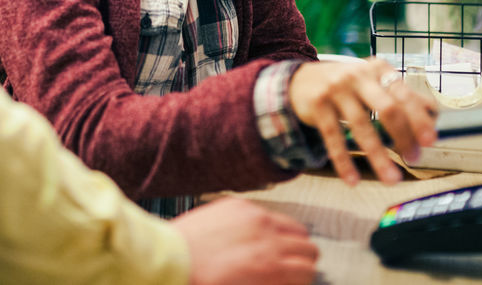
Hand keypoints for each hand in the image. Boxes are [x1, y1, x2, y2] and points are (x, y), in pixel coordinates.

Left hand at [173, 197, 317, 284]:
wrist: (172, 261)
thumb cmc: (204, 284)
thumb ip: (273, 283)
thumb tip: (284, 281)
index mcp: (273, 268)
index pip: (309, 270)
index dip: (302, 278)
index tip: (294, 280)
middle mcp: (269, 238)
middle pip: (308, 247)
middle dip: (301, 259)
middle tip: (289, 265)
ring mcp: (255, 217)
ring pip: (294, 226)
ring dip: (290, 239)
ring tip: (275, 248)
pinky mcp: (238, 204)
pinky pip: (266, 211)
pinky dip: (264, 223)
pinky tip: (249, 234)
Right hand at [288, 58, 436, 186]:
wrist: (301, 80)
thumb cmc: (347, 85)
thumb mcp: (374, 83)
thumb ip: (402, 95)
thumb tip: (435, 112)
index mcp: (377, 70)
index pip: (403, 94)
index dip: (419, 118)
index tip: (430, 141)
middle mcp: (357, 76)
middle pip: (386, 108)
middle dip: (403, 136)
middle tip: (414, 159)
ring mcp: (335, 89)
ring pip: (360, 126)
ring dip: (378, 156)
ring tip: (392, 179)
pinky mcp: (317, 104)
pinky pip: (333, 136)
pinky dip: (344, 160)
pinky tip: (353, 180)